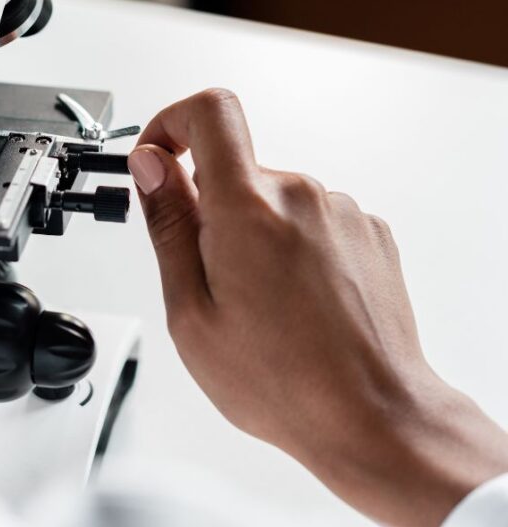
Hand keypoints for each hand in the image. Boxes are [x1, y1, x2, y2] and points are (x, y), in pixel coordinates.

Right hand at [128, 88, 507, 526]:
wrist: (374, 415)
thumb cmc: (283, 380)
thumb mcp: (192, 312)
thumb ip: (169, 224)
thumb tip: (152, 167)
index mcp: (249, 208)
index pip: (210, 111)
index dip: (173, 122)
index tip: (160, 157)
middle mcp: (301, 195)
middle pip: (235, 170)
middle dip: (211, 212)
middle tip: (214, 280)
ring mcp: (341, 211)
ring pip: (271, 200)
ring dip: (254, 235)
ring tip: (263, 305)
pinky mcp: (367, 230)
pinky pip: (309, 219)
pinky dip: (292, 247)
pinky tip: (297, 303)